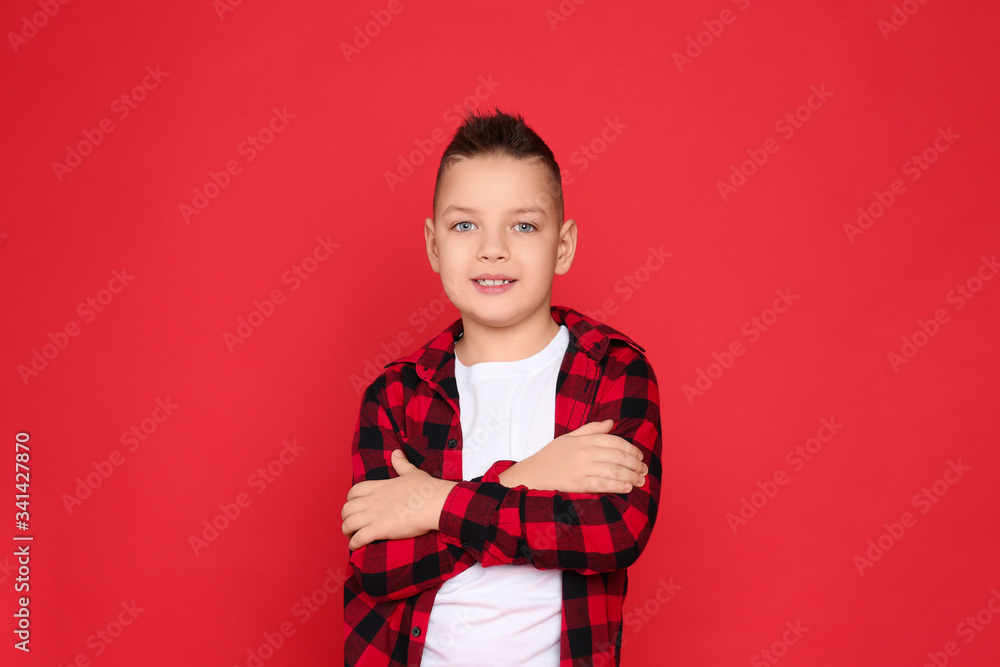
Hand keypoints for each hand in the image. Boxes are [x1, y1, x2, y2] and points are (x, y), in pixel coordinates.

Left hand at [341, 450, 456, 549]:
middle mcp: (373, 500)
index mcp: (379, 486)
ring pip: (348, 524)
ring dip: (347, 531)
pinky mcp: (379, 529)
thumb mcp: (412, 472)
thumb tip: (396, 452)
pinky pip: (358, 538)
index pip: (354, 491)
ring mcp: (374, 515)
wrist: (435, 503)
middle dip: (346, 517)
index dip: (350, 500)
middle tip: (352, 524)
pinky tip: (356, 546)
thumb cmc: (426, 488)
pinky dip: (354, 544)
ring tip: (351, 536)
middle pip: (347, 508)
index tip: (355, 506)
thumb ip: (401, 464)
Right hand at [498, 419, 647, 493]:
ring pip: (614, 471)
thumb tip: (612, 423)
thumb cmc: (552, 456)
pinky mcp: (578, 484)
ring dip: (631, 476)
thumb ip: (592, 430)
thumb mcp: (569, 437)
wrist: (532, 474)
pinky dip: (618, 486)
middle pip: (618, 456)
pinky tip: (628, 487)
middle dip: (635, 464)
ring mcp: (581, 469)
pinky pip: (603, 485)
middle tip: (643, 470)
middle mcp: (584, 452)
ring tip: (640, 480)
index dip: (631, 449)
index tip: (639, 456)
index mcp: (583, 440)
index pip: (614, 441)